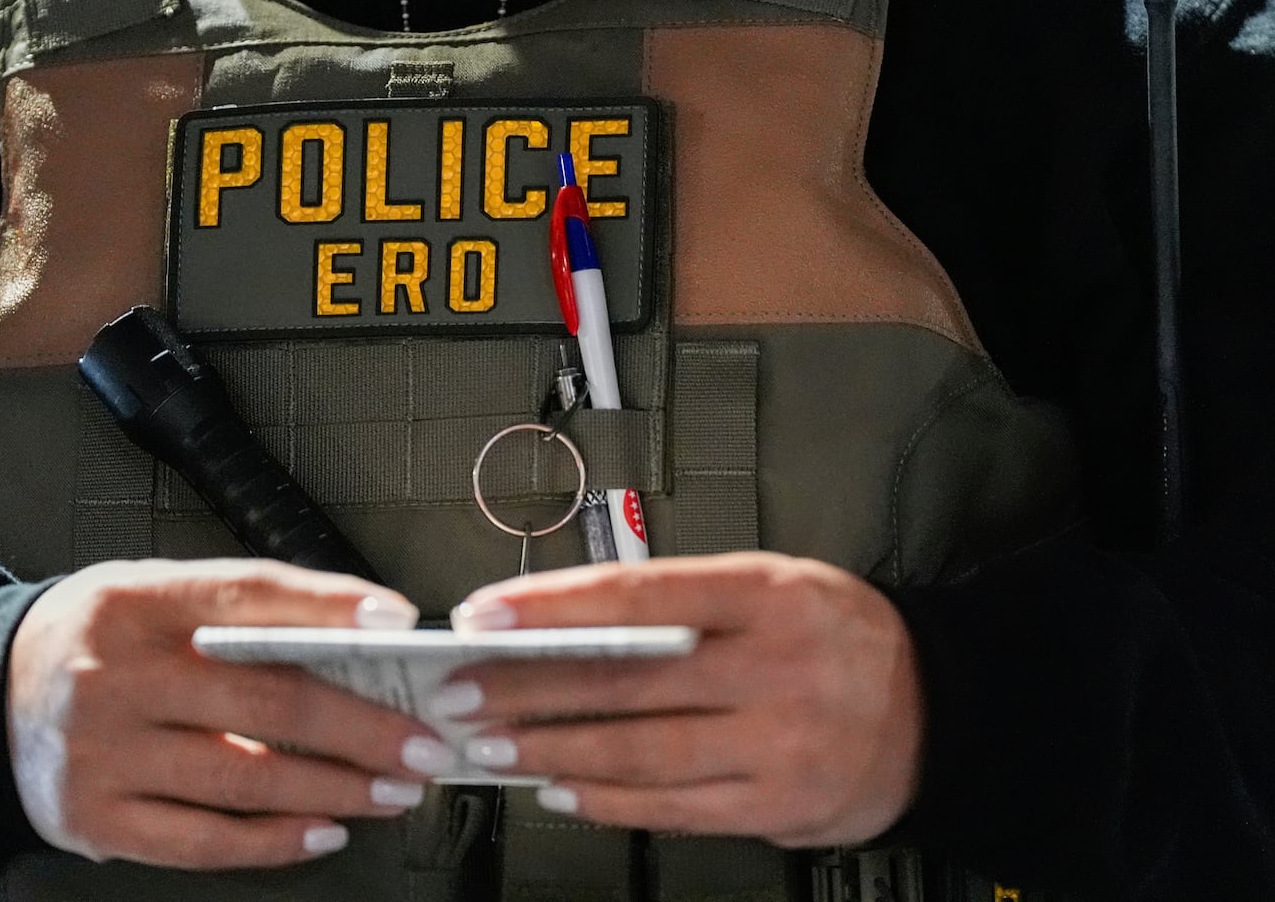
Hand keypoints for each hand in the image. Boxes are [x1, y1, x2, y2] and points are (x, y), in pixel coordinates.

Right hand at [7, 559, 456, 869]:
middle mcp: (114, 676)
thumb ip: (236, 611)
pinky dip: (275, 840)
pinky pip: (204, 841)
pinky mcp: (94, 821)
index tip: (398, 621)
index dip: (328, 604)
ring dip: (336, 788)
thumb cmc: (99, 639)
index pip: (246, 593)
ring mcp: (101, 755)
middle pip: (264, 699)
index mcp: (133, 601)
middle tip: (426, 743)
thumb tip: (357, 641)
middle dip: (362, 726)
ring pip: (245, 777)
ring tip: (396, 790)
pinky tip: (327, 830)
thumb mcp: (149, 594)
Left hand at [443, 554, 923, 847]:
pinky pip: (672, 808)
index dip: (550, 606)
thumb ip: (678, 603)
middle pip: (626, 678)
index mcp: (766, 594)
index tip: (483, 614)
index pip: (638, 592)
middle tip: (458, 695)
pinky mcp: (776, 806)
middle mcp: (773, 667)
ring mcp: (778, 743)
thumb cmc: (831, 636)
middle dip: (527, 689)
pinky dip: (606, 800)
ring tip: (490, 748)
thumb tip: (563, 626)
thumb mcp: (771, 585)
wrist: (936, 711)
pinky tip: (558, 788)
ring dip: (551, 751)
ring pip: (640, 752)